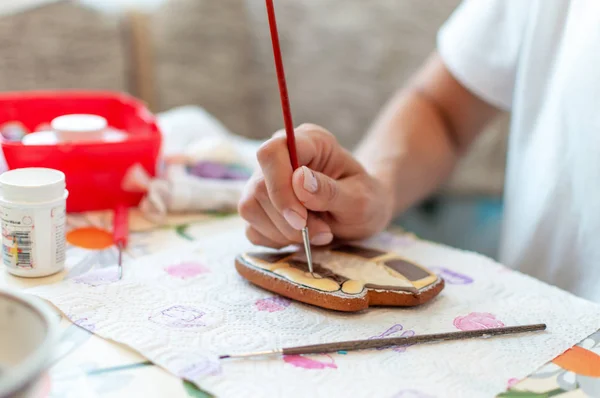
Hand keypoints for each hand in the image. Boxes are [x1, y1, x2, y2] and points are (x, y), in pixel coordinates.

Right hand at [238, 124, 393, 247]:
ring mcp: (265, 181)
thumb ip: (330, 191)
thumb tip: (299, 180)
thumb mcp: (360, 199)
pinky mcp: (259, 207)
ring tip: (317, 234)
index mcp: (309, 141)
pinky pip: (252, 228)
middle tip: (323, 234)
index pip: (272, 153)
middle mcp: (281, 156)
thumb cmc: (366, 201)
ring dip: (283, 233)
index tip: (301, 219)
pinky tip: (300, 237)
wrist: (362, 214)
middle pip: (259, 186)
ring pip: (250, 208)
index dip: (280, 187)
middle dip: (288, 221)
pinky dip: (276, 240)